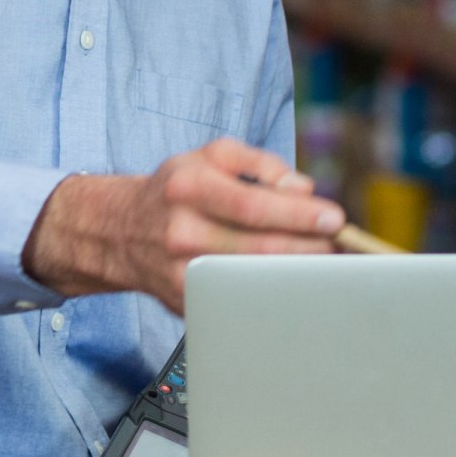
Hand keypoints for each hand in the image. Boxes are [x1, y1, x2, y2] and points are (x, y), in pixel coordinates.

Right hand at [23, 138, 343, 310]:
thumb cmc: (176, 189)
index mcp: (189, 188)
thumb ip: (260, 163)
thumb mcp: (211, 155)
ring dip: (295, 272)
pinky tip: (290, 282)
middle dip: (308, 247)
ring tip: (322, 261)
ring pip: (253, 279)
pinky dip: (270, 293)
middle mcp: (182, 232)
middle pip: (259, 248)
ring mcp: (182, 273)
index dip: (300, 215)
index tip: (334, 218)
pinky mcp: (186, 301)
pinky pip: (238, 299)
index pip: (254, 205)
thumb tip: (301, 188)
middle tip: (338, 243)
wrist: (117, 231)